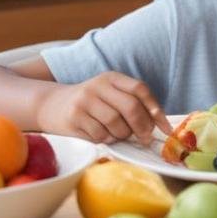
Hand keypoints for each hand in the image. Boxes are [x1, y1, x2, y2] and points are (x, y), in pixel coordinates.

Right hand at [37, 71, 171, 144]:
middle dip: (142, 126)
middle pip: (131, 107)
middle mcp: (98, 86)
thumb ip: (132, 103)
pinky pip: (100, 135)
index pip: (140, 89)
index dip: (155, 109)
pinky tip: (101, 135)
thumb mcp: (109, 94)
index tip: (165, 128)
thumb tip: (159, 126)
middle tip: (145, 138)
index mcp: (111, 77)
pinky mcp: (74, 118)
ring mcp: (84, 102)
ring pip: (116, 124)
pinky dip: (106, 139)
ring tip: (117, 134)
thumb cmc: (90, 103)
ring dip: (122, 135)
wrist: (51, 105)